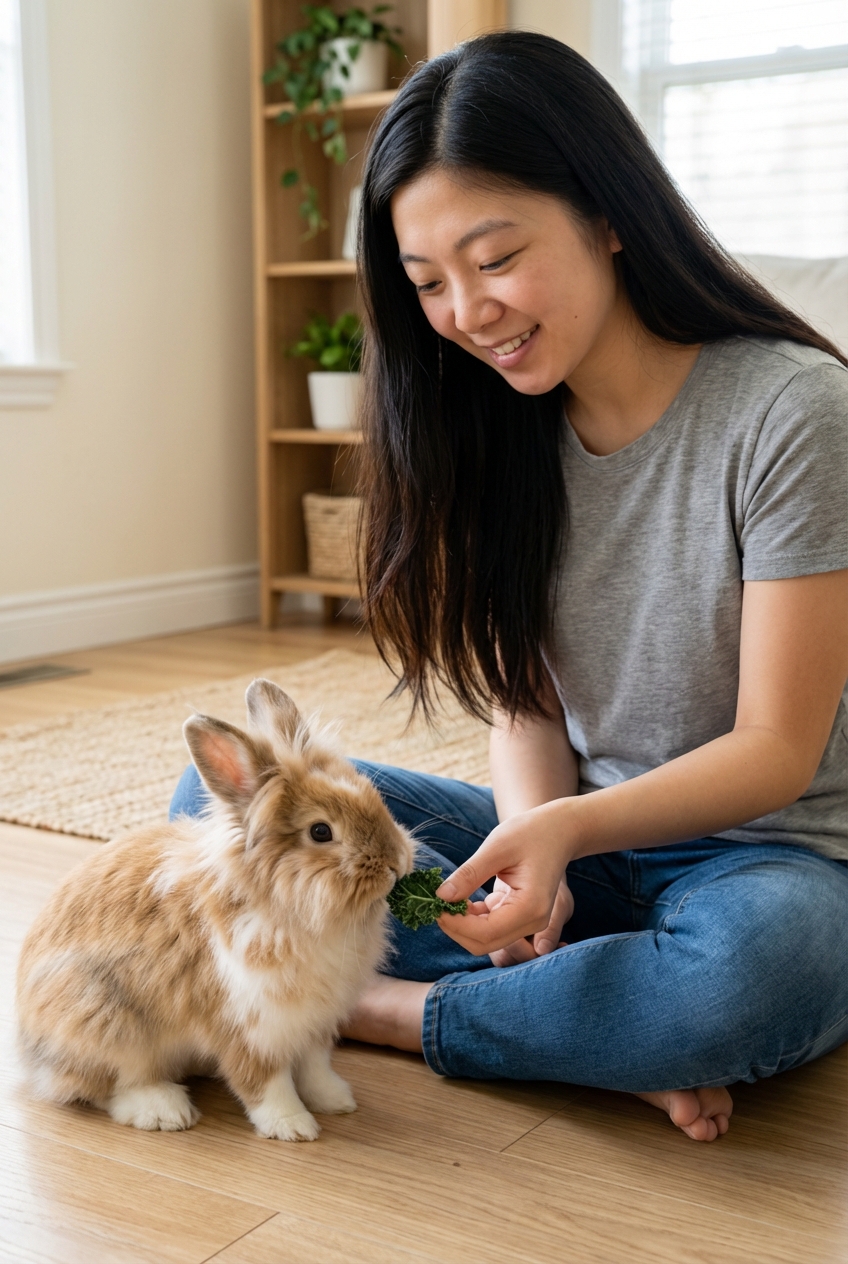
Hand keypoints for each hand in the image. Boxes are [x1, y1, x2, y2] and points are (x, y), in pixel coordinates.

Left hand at [435, 801, 576, 955]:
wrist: (558, 831)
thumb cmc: (531, 833)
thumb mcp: (496, 847)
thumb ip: (469, 874)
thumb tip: (440, 896)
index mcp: (531, 907)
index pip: (486, 933)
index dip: (455, 924)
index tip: (435, 904)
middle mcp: (533, 923)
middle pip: (484, 943)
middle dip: (456, 928)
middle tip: (436, 903)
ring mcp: (528, 923)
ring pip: (485, 939)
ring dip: (461, 924)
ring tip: (446, 898)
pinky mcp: (519, 917)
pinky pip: (490, 928)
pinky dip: (471, 919)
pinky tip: (461, 899)